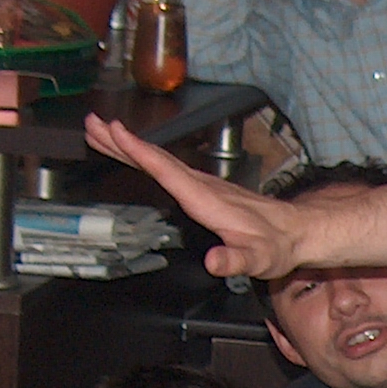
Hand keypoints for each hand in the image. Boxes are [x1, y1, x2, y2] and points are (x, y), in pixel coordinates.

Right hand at [84, 119, 310, 279]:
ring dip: (128, 146)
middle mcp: (203, 185)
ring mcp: (203, 184)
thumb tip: (213, 262)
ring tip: (99, 133)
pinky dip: (145, 156)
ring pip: (159, 160)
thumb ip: (235, 261)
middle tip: (91, 125)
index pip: (167, 170)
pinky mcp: (204, 187)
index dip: (139, 152)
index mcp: (207, 199)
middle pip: (155, 158)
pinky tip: (134, 155)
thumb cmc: (276, 246)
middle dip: (122, 142)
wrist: (295, 233)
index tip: (115, 132)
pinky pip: (167, 166)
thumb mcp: (257, 260)